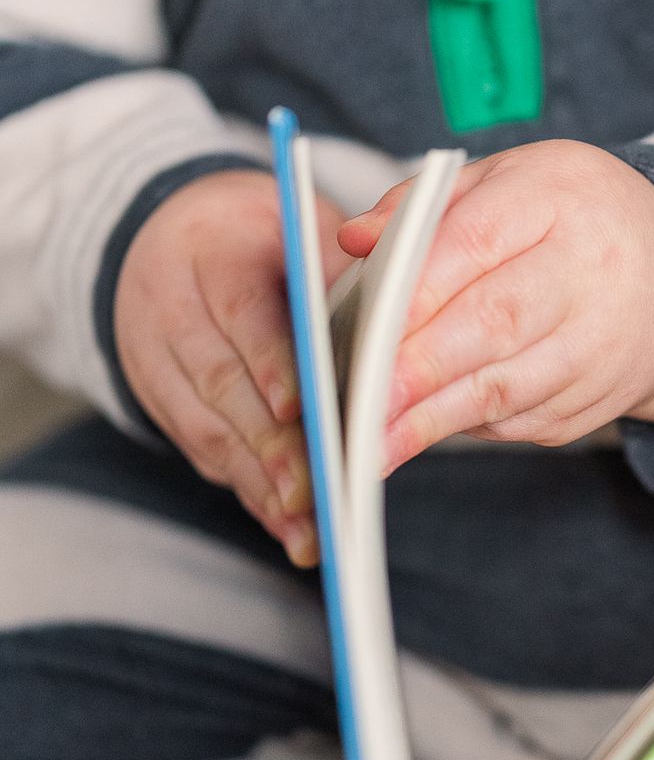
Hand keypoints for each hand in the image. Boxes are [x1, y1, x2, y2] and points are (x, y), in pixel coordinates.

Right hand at [114, 169, 348, 565]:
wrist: (173, 234)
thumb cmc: (262, 237)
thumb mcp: (299, 230)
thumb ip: (338, 275)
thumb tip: (391, 335)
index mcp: (210, 254)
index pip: (242, 312)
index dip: (270, 363)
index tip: (302, 406)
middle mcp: (171, 311)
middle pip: (222, 383)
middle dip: (271, 443)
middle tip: (316, 489)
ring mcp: (157, 363)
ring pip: (208, 429)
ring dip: (261, 483)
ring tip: (312, 527)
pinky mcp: (164, 406)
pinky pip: (206, 456)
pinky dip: (251, 495)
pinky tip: (292, 530)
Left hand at [337, 140, 653, 473]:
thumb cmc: (570, 217)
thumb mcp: (509, 179)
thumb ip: (426, 204)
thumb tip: (356, 240)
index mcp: (560, 197)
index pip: (479, 240)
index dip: (420, 288)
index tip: (367, 327)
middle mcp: (593, 270)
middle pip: (496, 322)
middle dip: (422, 367)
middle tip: (362, 401)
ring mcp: (604, 342)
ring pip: (510, 387)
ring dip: (436, 418)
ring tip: (374, 443)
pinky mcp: (601, 398)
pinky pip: (525, 421)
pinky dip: (471, 427)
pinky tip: (425, 430)